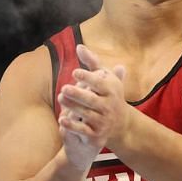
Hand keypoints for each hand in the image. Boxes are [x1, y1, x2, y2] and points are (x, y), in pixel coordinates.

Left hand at [57, 44, 130, 160]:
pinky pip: (83, 130)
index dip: (88, 78)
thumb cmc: (108, 95)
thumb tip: (79, 46)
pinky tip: (61, 119)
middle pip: (92, 100)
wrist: (121, 124)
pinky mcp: (97, 134)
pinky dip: (72, 126)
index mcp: (112, 90)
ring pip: (86, 114)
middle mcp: (110, 106)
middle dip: (79, 94)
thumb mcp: (105, 78)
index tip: (75, 72)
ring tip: (60, 98)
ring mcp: (104, 120)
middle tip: (64, 88)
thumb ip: (92, 62)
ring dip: (73, 107)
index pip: (100, 84)